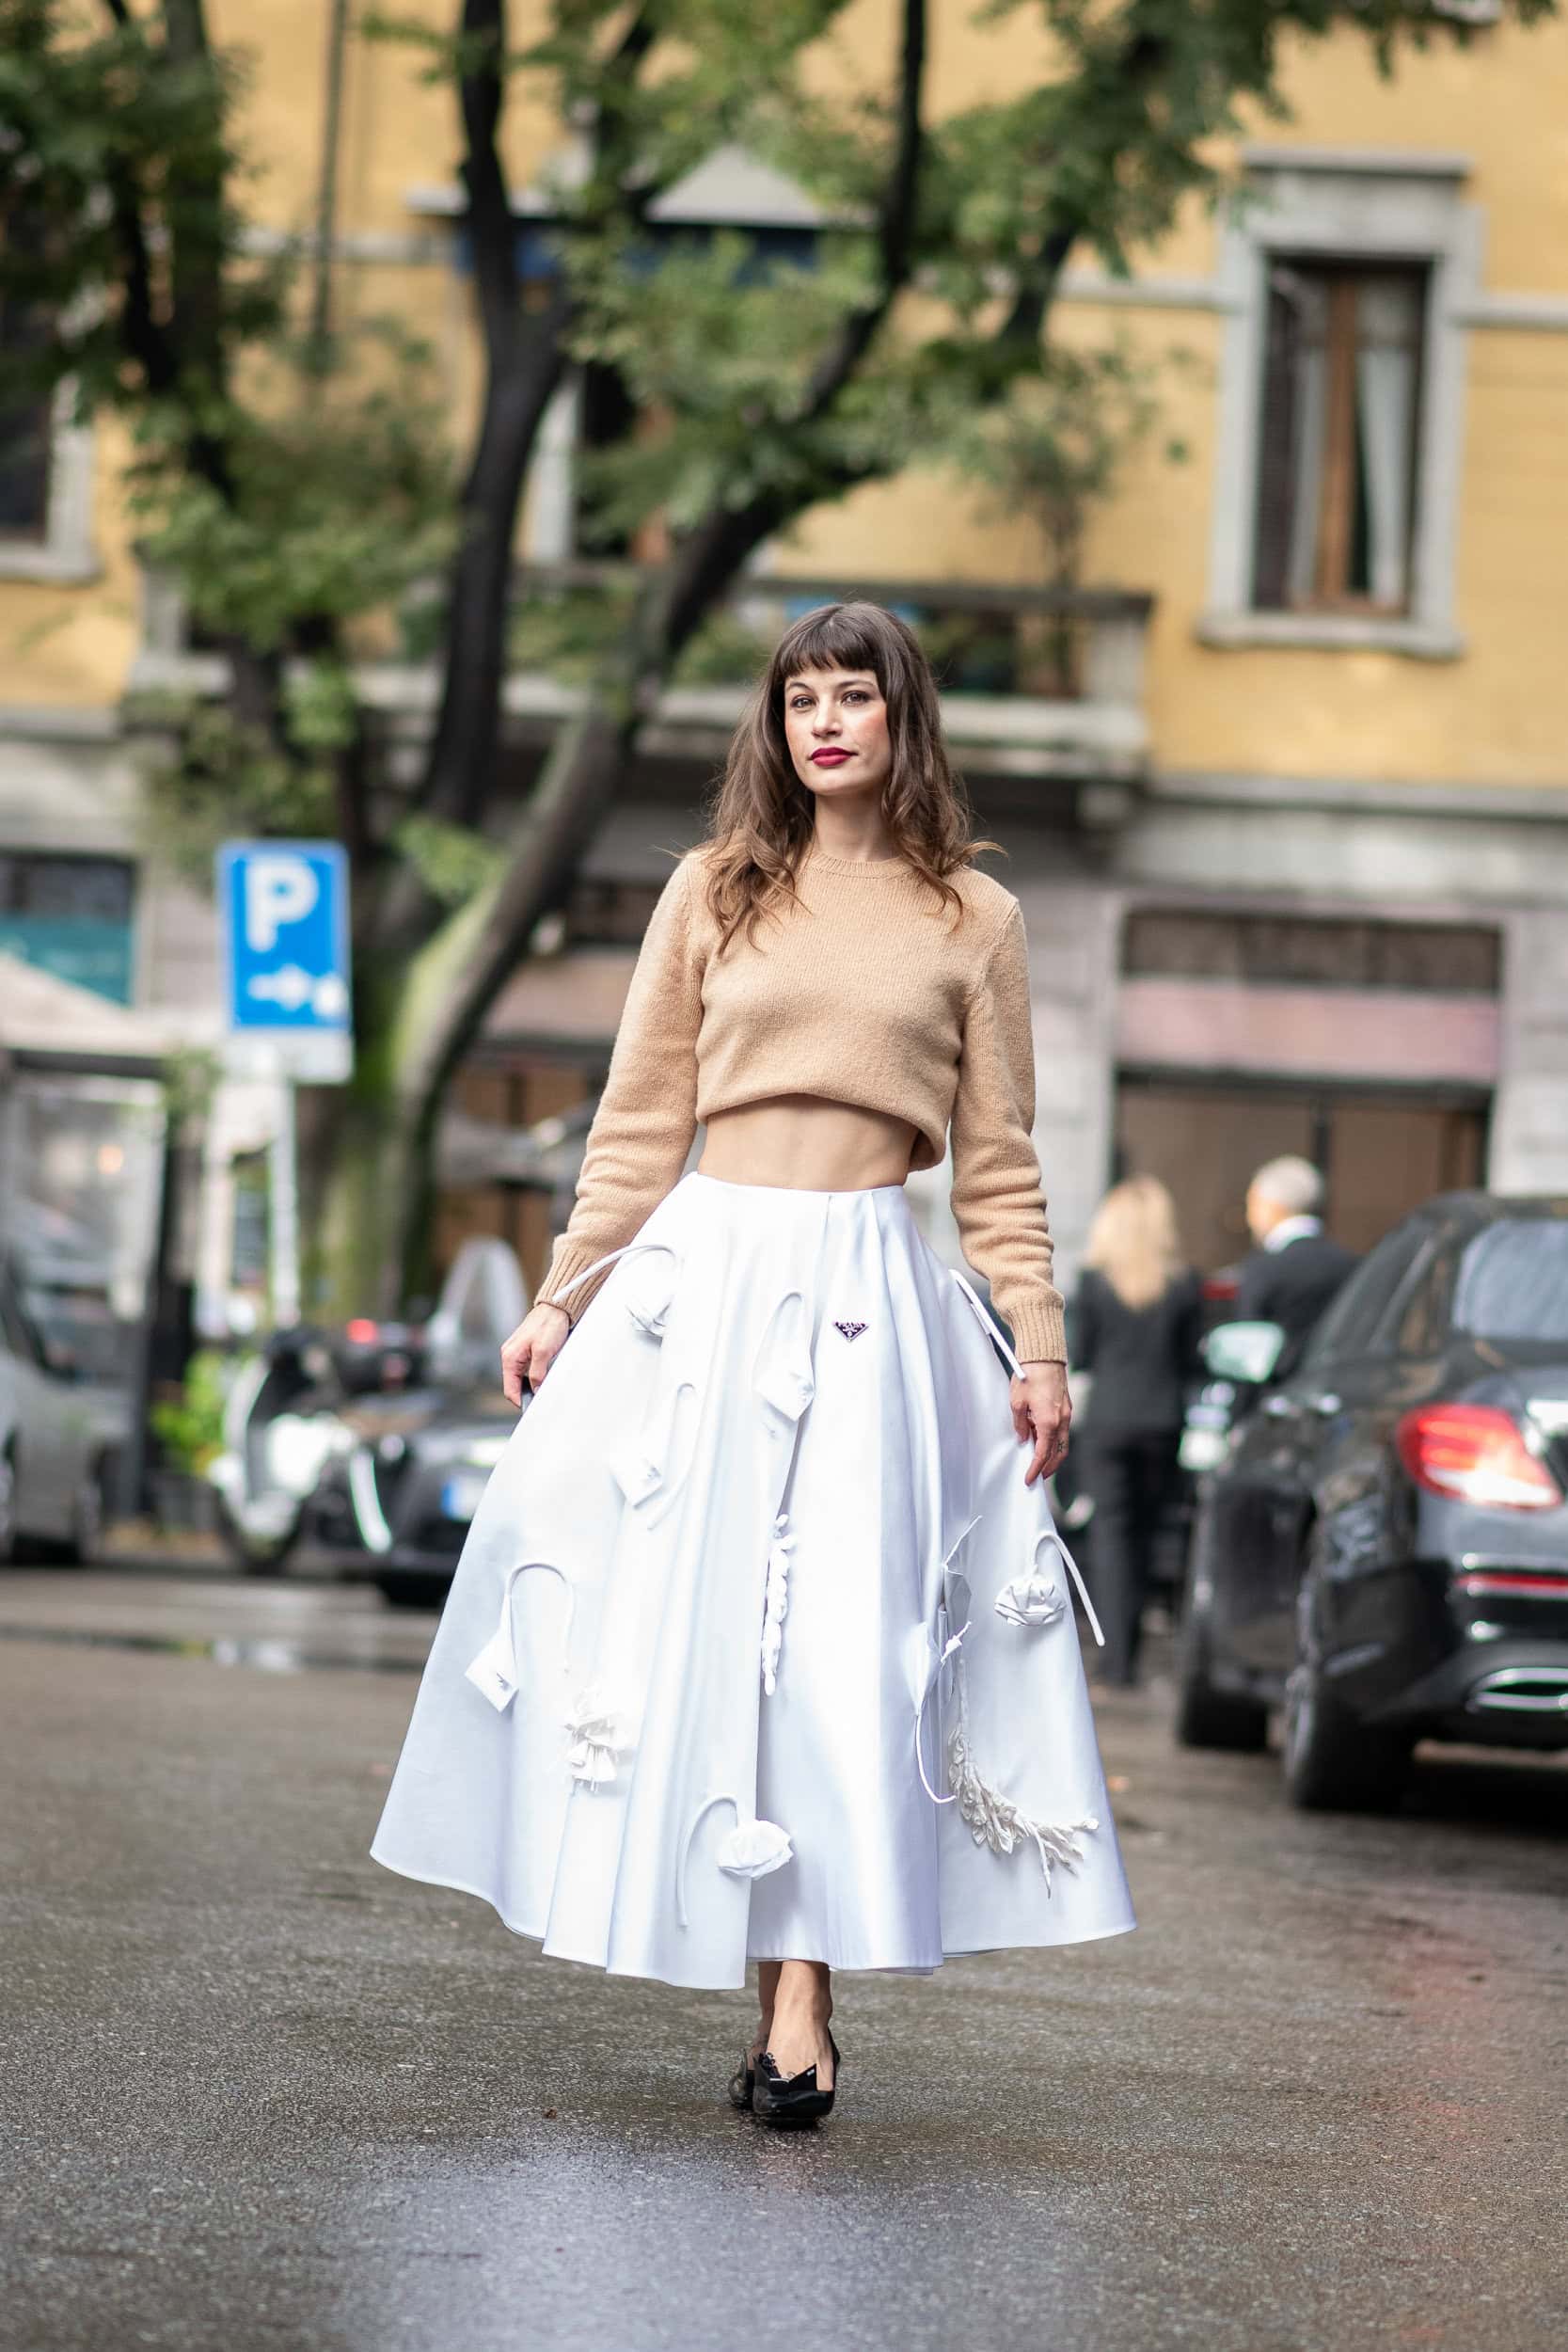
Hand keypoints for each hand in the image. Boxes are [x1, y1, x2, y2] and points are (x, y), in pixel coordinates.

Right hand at [500, 1301, 571, 1405]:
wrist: (557, 1307)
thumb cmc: (549, 1324)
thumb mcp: (544, 1351)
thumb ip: (538, 1373)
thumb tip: (536, 1390)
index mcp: (510, 1356)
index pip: (509, 1388)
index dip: (519, 1401)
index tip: (531, 1408)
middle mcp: (510, 1355)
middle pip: (514, 1384)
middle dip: (526, 1394)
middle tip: (540, 1400)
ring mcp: (518, 1352)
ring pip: (522, 1377)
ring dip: (532, 1384)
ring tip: (544, 1389)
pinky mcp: (527, 1350)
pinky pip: (528, 1369)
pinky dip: (535, 1376)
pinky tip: (545, 1377)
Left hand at [1010, 1359, 1070, 1486]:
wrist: (1044, 1356)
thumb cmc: (1029, 1376)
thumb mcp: (1017, 1402)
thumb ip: (1021, 1424)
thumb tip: (1024, 1438)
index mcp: (1049, 1422)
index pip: (1043, 1454)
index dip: (1035, 1469)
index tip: (1029, 1479)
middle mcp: (1062, 1421)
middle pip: (1059, 1453)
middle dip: (1049, 1468)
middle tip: (1038, 1476)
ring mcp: (1066, 1414)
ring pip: (1062, 1443)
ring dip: (1052, 1455)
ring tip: (1039, 1461)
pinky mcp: (1066, 1407)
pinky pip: (1062, 1430)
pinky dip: (1053, 1440)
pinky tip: (1041, 1440)